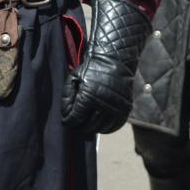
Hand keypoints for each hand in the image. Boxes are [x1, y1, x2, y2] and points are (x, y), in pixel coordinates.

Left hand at [61, 0, 149, 134]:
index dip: (68, 121)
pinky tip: (98, 125)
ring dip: (91, 129)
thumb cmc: (91, 68)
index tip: (65, 121)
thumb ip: (67, 96)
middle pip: (87, 126)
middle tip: (74, 125)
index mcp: (88, 97)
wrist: (115, 61)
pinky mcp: (124, 110)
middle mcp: (103, 106)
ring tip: (86, 124)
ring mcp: (115, 109)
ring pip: (101, 129)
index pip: (75, 118)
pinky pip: (114, 127)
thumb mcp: (74, 78)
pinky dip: (105, 129)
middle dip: (78, 127)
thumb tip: (66, 114)